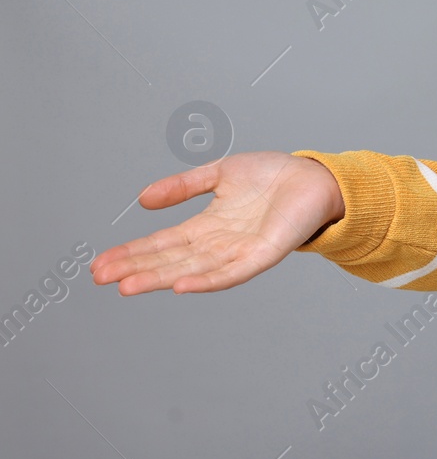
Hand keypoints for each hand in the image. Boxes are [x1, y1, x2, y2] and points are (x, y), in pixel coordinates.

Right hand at [90, 152, 343, 295]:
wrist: (315, 177)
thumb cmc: (272, 176)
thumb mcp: (220, 174)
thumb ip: (183, 186)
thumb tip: (143, 199)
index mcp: (207, 226)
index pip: (162, 243)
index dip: (132, 252)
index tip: (100, 264)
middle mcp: (219, 244)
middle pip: (170, 260)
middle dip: (135, 269)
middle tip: (100, 277)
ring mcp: (239, 252)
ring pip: (192, 269)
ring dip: (160, 278)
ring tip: (128, 285)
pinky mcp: (263, 254)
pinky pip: (231, 272)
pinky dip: (207, 280)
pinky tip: (182, 285)